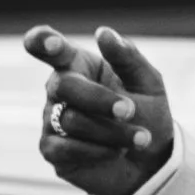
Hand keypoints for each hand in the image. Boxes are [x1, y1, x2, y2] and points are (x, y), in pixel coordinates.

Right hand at [24, 24, 175, 194]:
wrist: (151, 161)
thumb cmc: (147, 114)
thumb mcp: (148, 82)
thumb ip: (127, 56)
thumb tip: (103, 33)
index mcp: (79, 63)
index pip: (50, 47)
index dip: (43, 42)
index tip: (52, 44)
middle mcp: (59, 88)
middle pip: (64, 86)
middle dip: (100, 100)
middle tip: (130, 110)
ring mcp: (51, 119)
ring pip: (71, 121)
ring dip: (111, 131)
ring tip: (140, 138)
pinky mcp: (51, 150)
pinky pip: (66, 148)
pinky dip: (98, 151)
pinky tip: (117, 152)